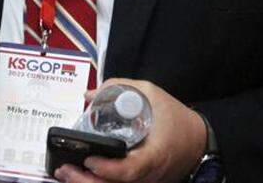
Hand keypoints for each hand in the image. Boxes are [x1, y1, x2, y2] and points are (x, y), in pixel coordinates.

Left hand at [54, 78, 205, 182]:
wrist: (198, 141)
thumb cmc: (176, 119)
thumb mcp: (152, 94)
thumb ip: (120, 89)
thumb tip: (90, 95)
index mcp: (154, 155)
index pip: (129, 170)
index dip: (107, 169)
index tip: (89, 158)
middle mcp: (148, 176)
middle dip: (85, 182)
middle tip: (65, 168)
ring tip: (65, 173)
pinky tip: (79, 177)